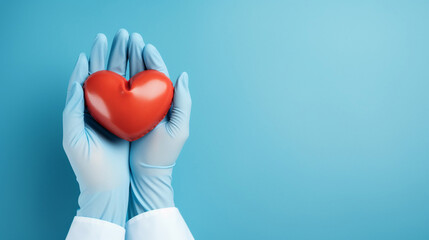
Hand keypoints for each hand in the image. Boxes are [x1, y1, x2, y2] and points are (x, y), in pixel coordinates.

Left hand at [62, 29, 130, 226]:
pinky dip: (137, 83)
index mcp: (82, 112)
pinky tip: (143, 71)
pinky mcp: (128, 122)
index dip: (90, 61)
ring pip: (120, 83)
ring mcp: (114, 115)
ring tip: (132, 45)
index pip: (85, 80)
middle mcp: (98, 110)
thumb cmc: (88, 166)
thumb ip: (72, 111)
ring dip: (125, 63)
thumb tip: (76, 83)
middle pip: (104, 76)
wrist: (109, 187)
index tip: (97, 45)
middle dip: (111, 54)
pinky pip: (132, 98)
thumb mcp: (73, 139)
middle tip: (120, 36)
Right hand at [126, 33, 191, 217]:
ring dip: (126, 62)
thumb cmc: (163, 153)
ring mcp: (136, 109)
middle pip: (144, 74)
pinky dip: (115, 81)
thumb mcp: (179, 128)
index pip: (159, 76)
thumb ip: (183, 102)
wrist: (146, 175)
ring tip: (120, 45)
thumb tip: (183, 76)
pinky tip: (108, 70)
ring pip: (131, 80)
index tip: (145, 46)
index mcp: (165, 103)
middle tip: (130, 38)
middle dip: (137, 55)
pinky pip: (119, 95)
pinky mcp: (123, 117)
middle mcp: (151, 103)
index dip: (153, 60)